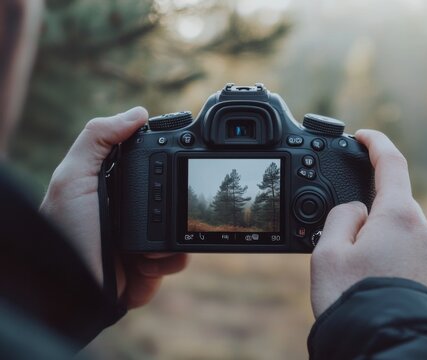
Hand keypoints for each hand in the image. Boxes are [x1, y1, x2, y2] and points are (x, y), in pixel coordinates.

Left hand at [40, 107, 188, 308]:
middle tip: (173, 205)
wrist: (71, 290)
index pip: (152, 163)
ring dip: (174, 236)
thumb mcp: (72, 178)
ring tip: (149, 246)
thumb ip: (97, 138)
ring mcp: (145, 240)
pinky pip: (181, 258)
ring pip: (183, 226)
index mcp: (116, 186)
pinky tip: (147, 264)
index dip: (169, 156)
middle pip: (175, 193)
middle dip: (180, 199)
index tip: (184, 152)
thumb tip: (139, 112)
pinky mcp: (154, 268)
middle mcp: (133, 211)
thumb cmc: (65, 233)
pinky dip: (171, 260)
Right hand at [310, 129, 426, 317]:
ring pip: (408, 238)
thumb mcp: (327, 252)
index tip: (364, 137)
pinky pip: (421, 261)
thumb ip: (343, 217)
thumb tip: (360, 212)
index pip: (391, 163)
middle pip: (396, 209)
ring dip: (389, 248)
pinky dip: (404, 268)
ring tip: (369, 282)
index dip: (376, 143)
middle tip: (351, 253)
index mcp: (398, 216)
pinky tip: (388, 290)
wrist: (389, 347)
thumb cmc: (353, 301)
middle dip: (374, 220)